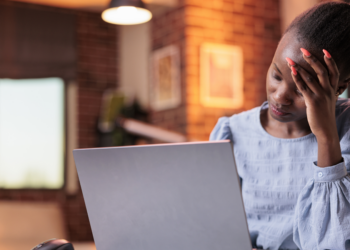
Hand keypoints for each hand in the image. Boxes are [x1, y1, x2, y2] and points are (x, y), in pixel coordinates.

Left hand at [286, 48, 341, 166]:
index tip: (325, 50)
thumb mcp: (327, 102)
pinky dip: (297, 78)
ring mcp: (321, 96)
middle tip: (304, 49)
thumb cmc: (324, 116)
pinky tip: (292, 72)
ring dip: (300, 67)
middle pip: (321, 71)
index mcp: (333, 90)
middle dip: (312, 59)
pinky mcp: (312, 102)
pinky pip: (304, 88)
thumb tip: (317, 85)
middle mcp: (328, 91)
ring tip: (291, 60)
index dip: (330, 60)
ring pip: (311, 78)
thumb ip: (324, 92)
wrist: (326, 130)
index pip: (334, 71)